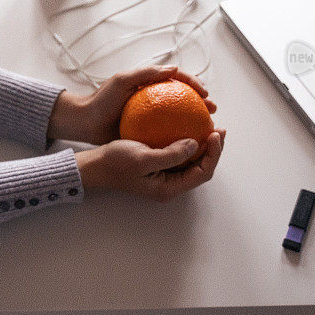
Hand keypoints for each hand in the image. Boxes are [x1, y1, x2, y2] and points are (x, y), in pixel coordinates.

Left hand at [48, 64, 216, 144]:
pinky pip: (167, 132)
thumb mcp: (121, 81)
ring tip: (207, 127)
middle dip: (202, 102)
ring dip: (195, 119)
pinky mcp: (148, 131)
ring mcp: (152, 115)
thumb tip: (173, 68)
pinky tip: (190, 143)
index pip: (178, 78)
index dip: (194, 83)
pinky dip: (181, 136)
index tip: (204, 94)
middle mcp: (154, 97)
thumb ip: (145, 73)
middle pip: (184, 96)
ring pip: (179, 115)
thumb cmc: (101, 100)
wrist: (85, 122)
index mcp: (150, 83)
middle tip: (212, 110)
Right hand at [74, 129, 225, 201]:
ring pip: (192, 162)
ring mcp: (165, 176)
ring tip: (209, 126)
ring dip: (202, 145)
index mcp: (169, 188)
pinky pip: (179, 155)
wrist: (96, 165)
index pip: (202, 173)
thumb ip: (171, 154)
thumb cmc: (116, 163)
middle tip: (219, 128)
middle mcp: (170, 185)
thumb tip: (194, 144)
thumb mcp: (143, 158)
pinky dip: (188, 142)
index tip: (215, 133)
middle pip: (201, 168)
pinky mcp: (159, 166)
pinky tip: (187, 126)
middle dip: (213, 149)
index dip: (213, 154)